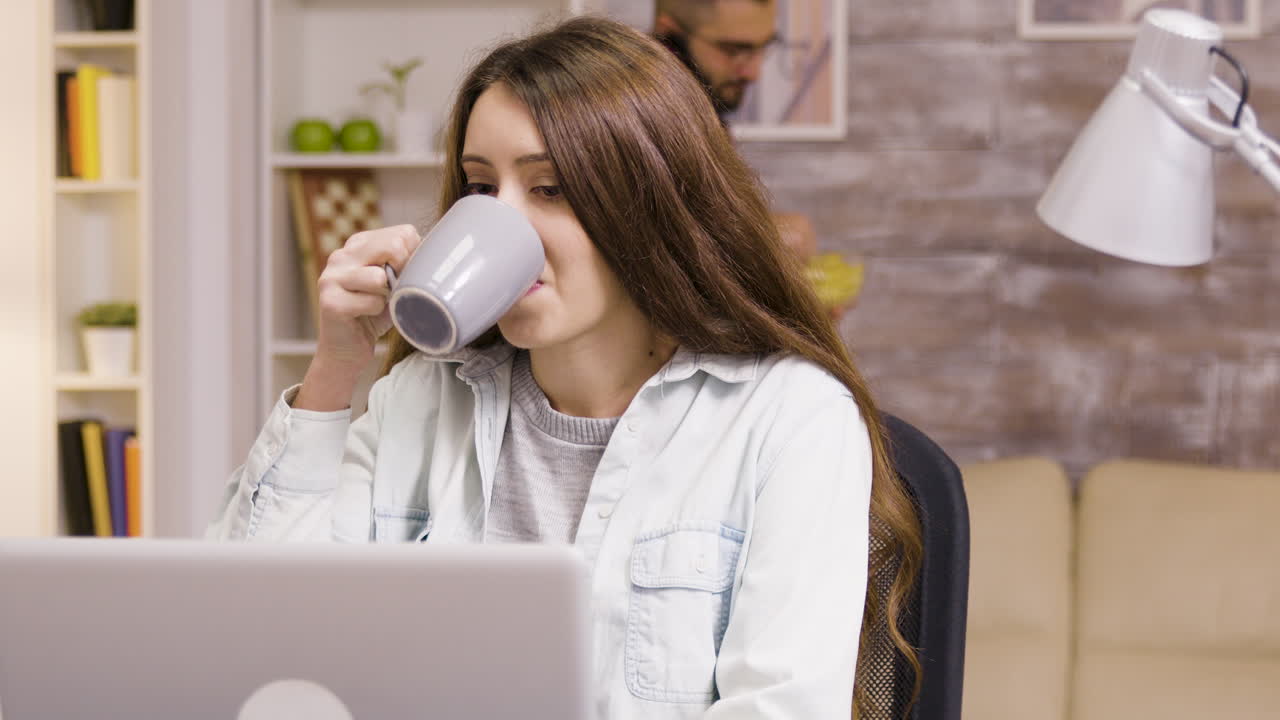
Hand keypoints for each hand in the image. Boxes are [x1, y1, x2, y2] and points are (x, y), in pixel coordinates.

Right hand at [295, 225, 419, 410]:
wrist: (346, 350)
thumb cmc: (373, 314)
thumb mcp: (394, 282)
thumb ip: (406, 262)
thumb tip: (437, 250)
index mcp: (358, 244)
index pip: (403, 234)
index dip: (414, 258)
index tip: (406, 277)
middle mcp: (341, 255)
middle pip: (392, 246)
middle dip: (404, 272)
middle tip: (396, 291)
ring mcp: (332, 277)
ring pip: (380, 277)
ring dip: (387, 296)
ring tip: (377, 304)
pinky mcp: (330, 301)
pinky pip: (372, 302)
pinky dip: (376, 313)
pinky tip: (365, 316)